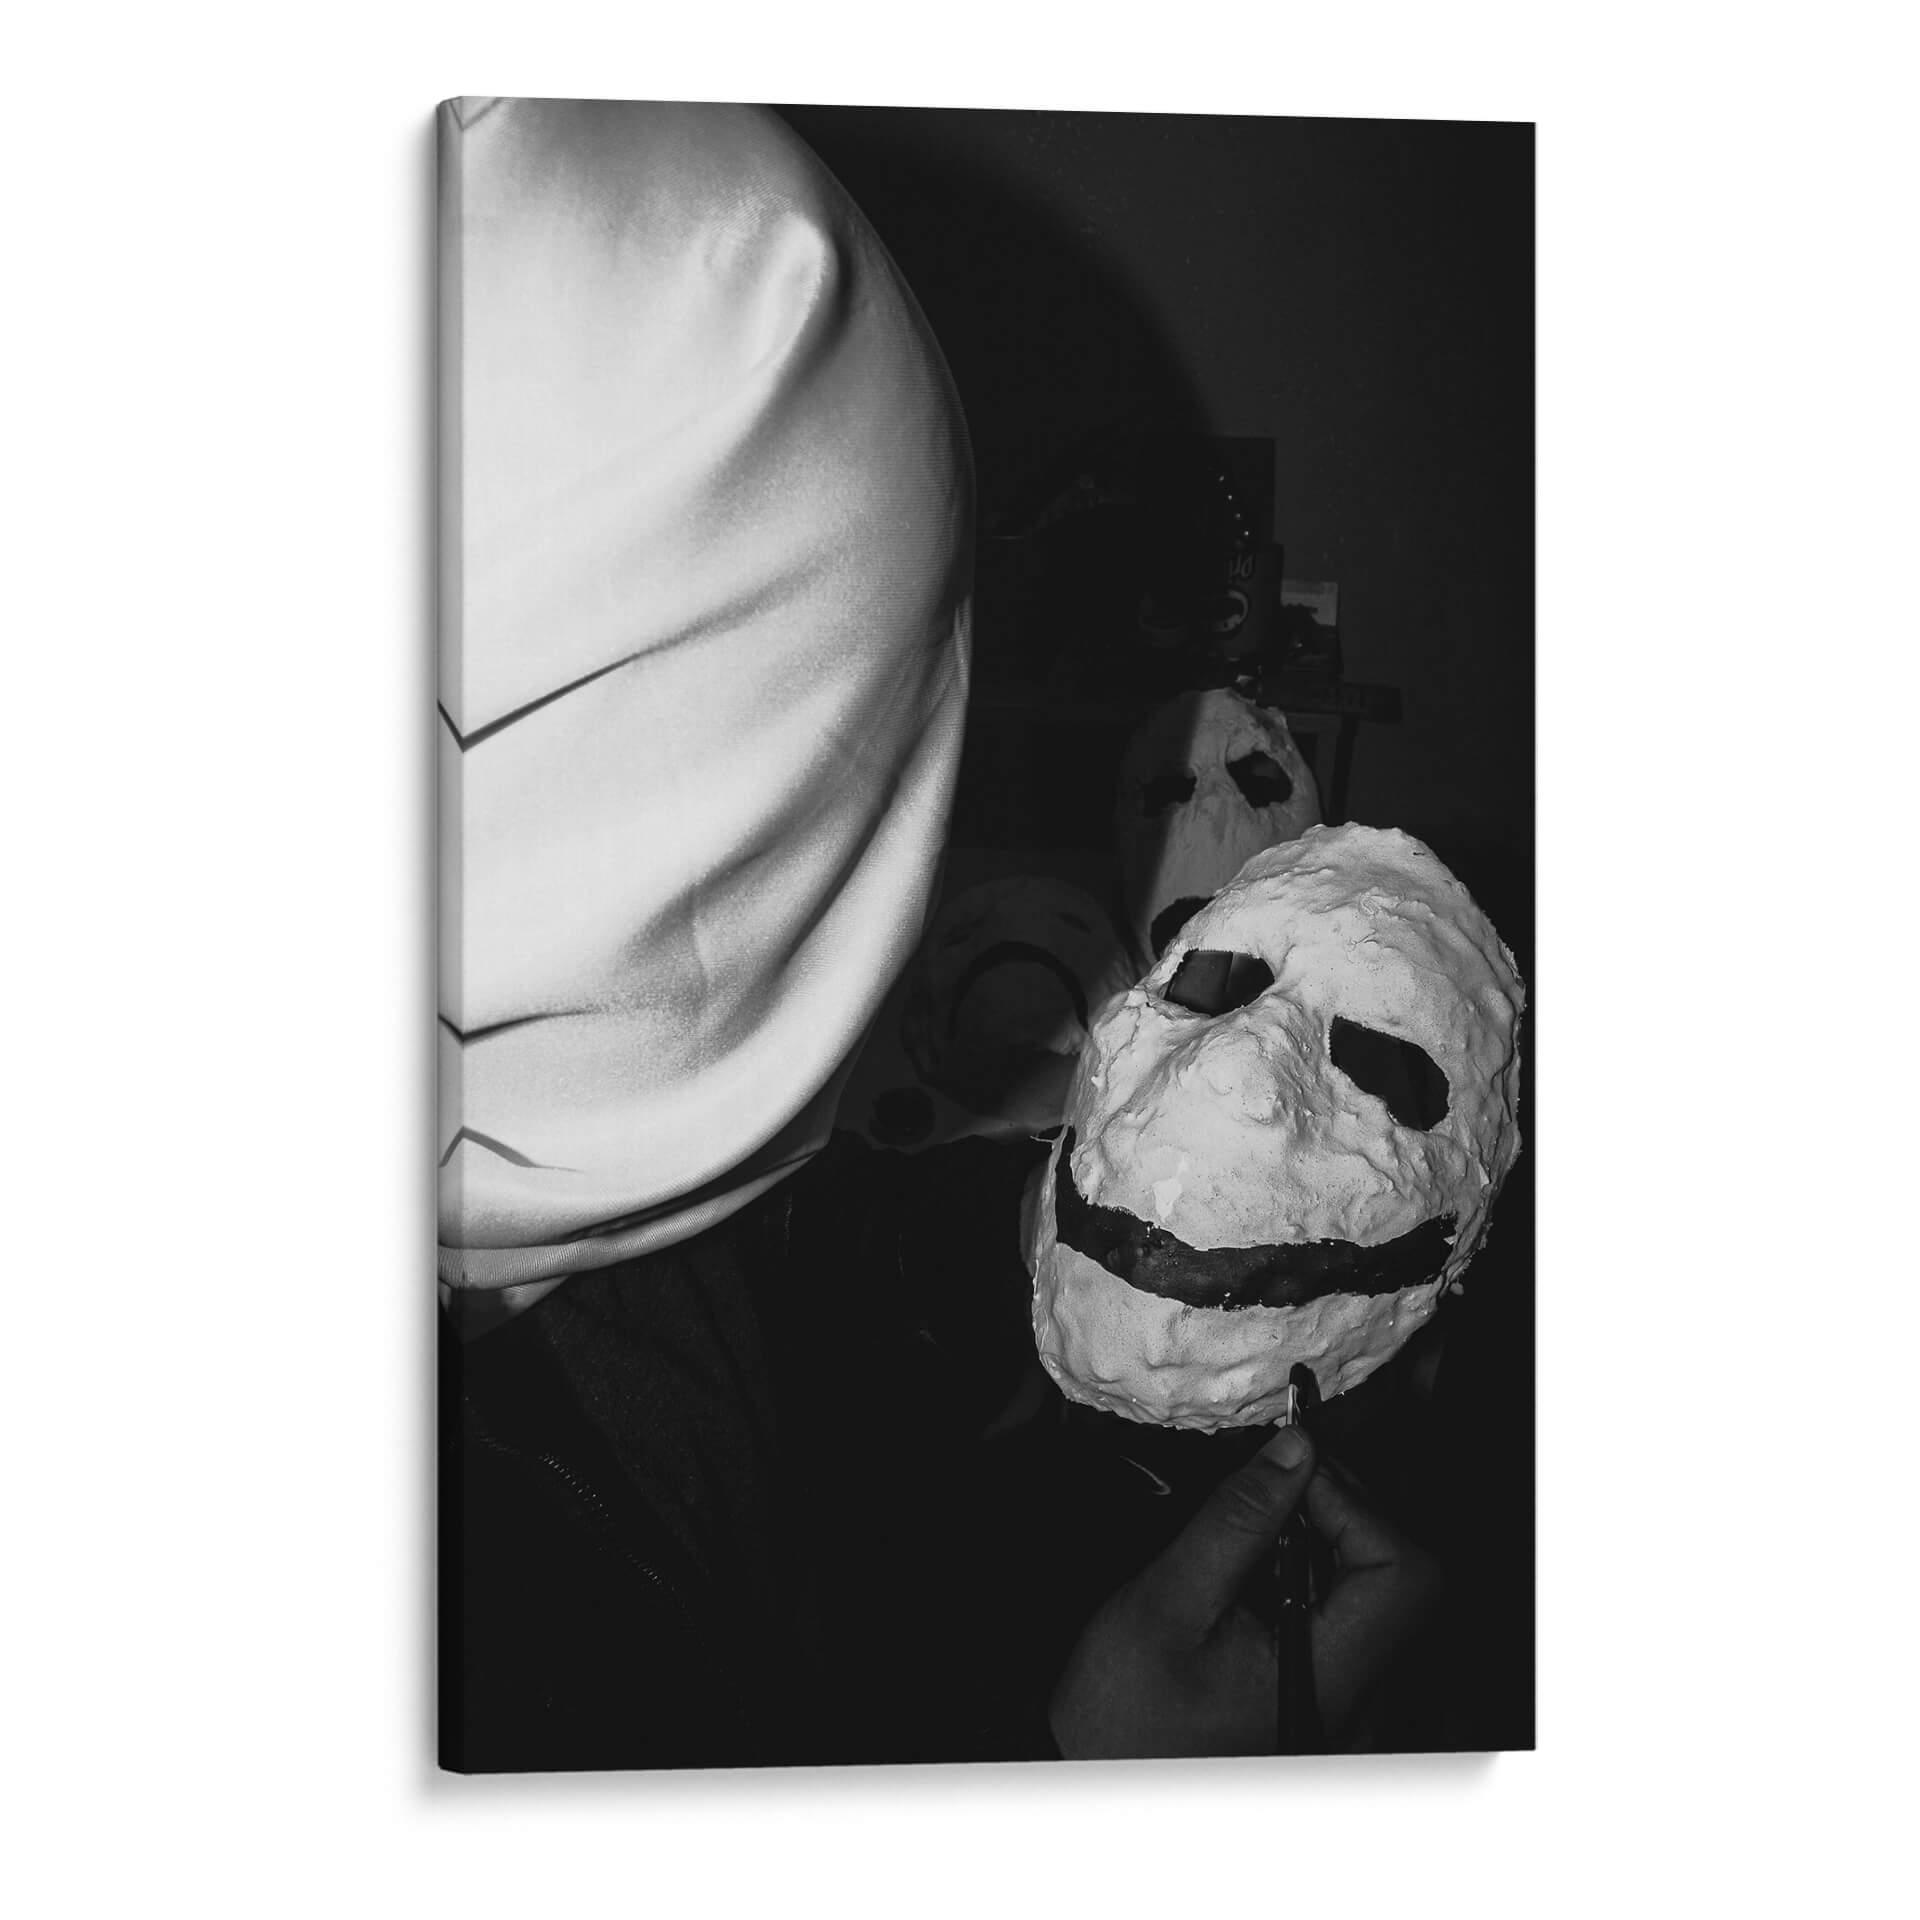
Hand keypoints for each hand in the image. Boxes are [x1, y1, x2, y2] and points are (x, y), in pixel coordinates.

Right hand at [1047, 1425, 1442, 1757]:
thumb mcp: (1168, 1602)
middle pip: (1399, 1576)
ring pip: (1377, 1589)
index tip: (1293, 1471)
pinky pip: (1351, 1612)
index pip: (1401, 1573)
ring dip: (1328, 1535)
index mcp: (1330, 1683)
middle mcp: (1360, 1701)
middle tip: (1273, 1479)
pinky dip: (1317, 1568)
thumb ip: (1237, 1521)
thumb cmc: (1124, 1711)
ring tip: (1262, 1519)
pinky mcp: (1330, 1692)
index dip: (1355, 1505)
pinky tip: (1265, 1560)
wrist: (1101, 1778)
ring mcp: (1349, 1701)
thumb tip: (1294, 1451)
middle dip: (1342, 1509)